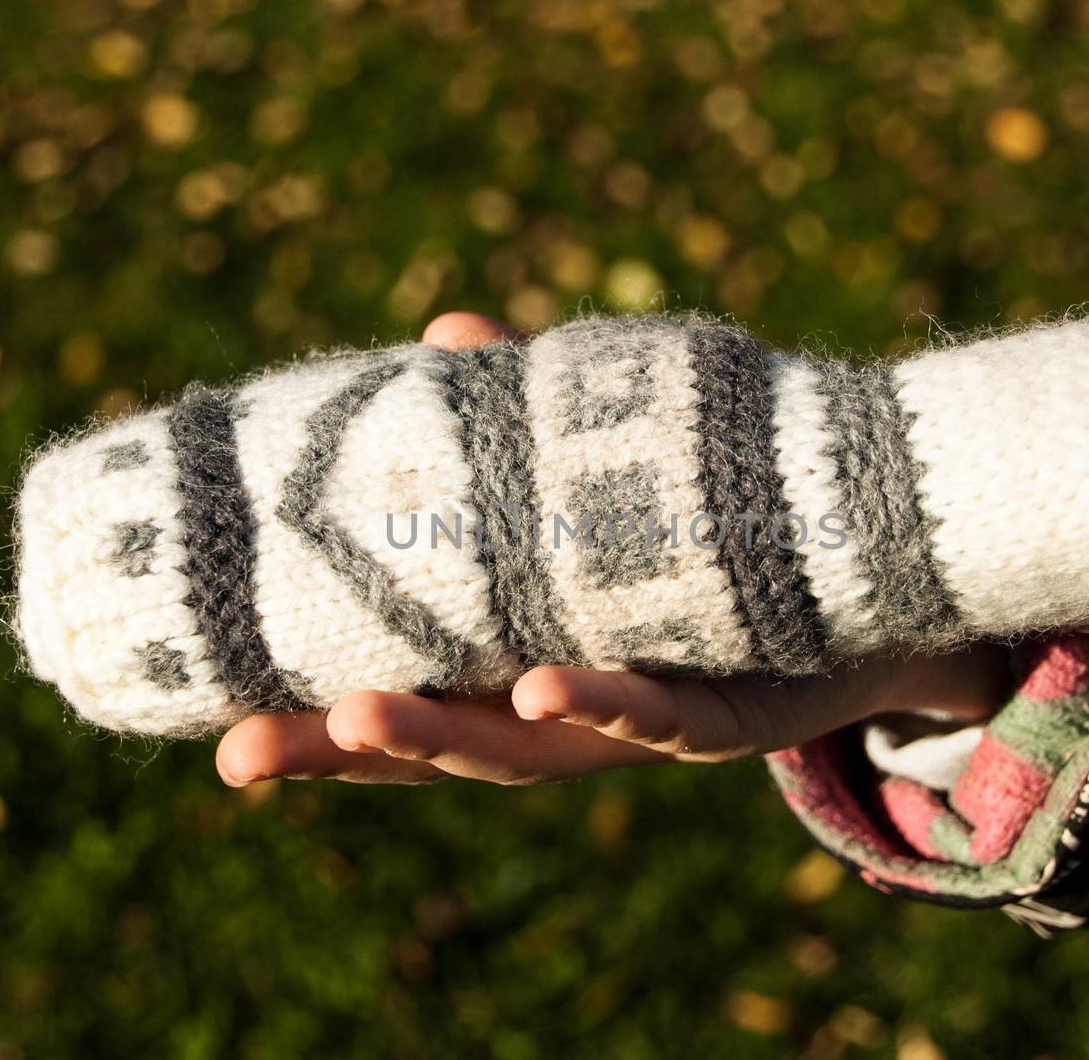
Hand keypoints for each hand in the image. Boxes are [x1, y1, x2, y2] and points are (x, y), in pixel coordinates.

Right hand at [216, 313, 1009, 787]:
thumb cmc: (715, 538)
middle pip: (439, 749)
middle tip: (245, 752)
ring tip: (369, 718)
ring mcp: (639, 727)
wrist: (870, 595)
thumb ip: (534, 420)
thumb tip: (447, 333)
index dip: (311, 730)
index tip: (218, 740)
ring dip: (449, 737)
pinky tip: (541, 683)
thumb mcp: (613, 476)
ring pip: (532, 752)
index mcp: (524, 663)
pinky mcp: (723, 717)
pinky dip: (602, 698)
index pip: (403, 699)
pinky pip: (660, 714)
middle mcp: (568, 715)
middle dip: (347, 754)